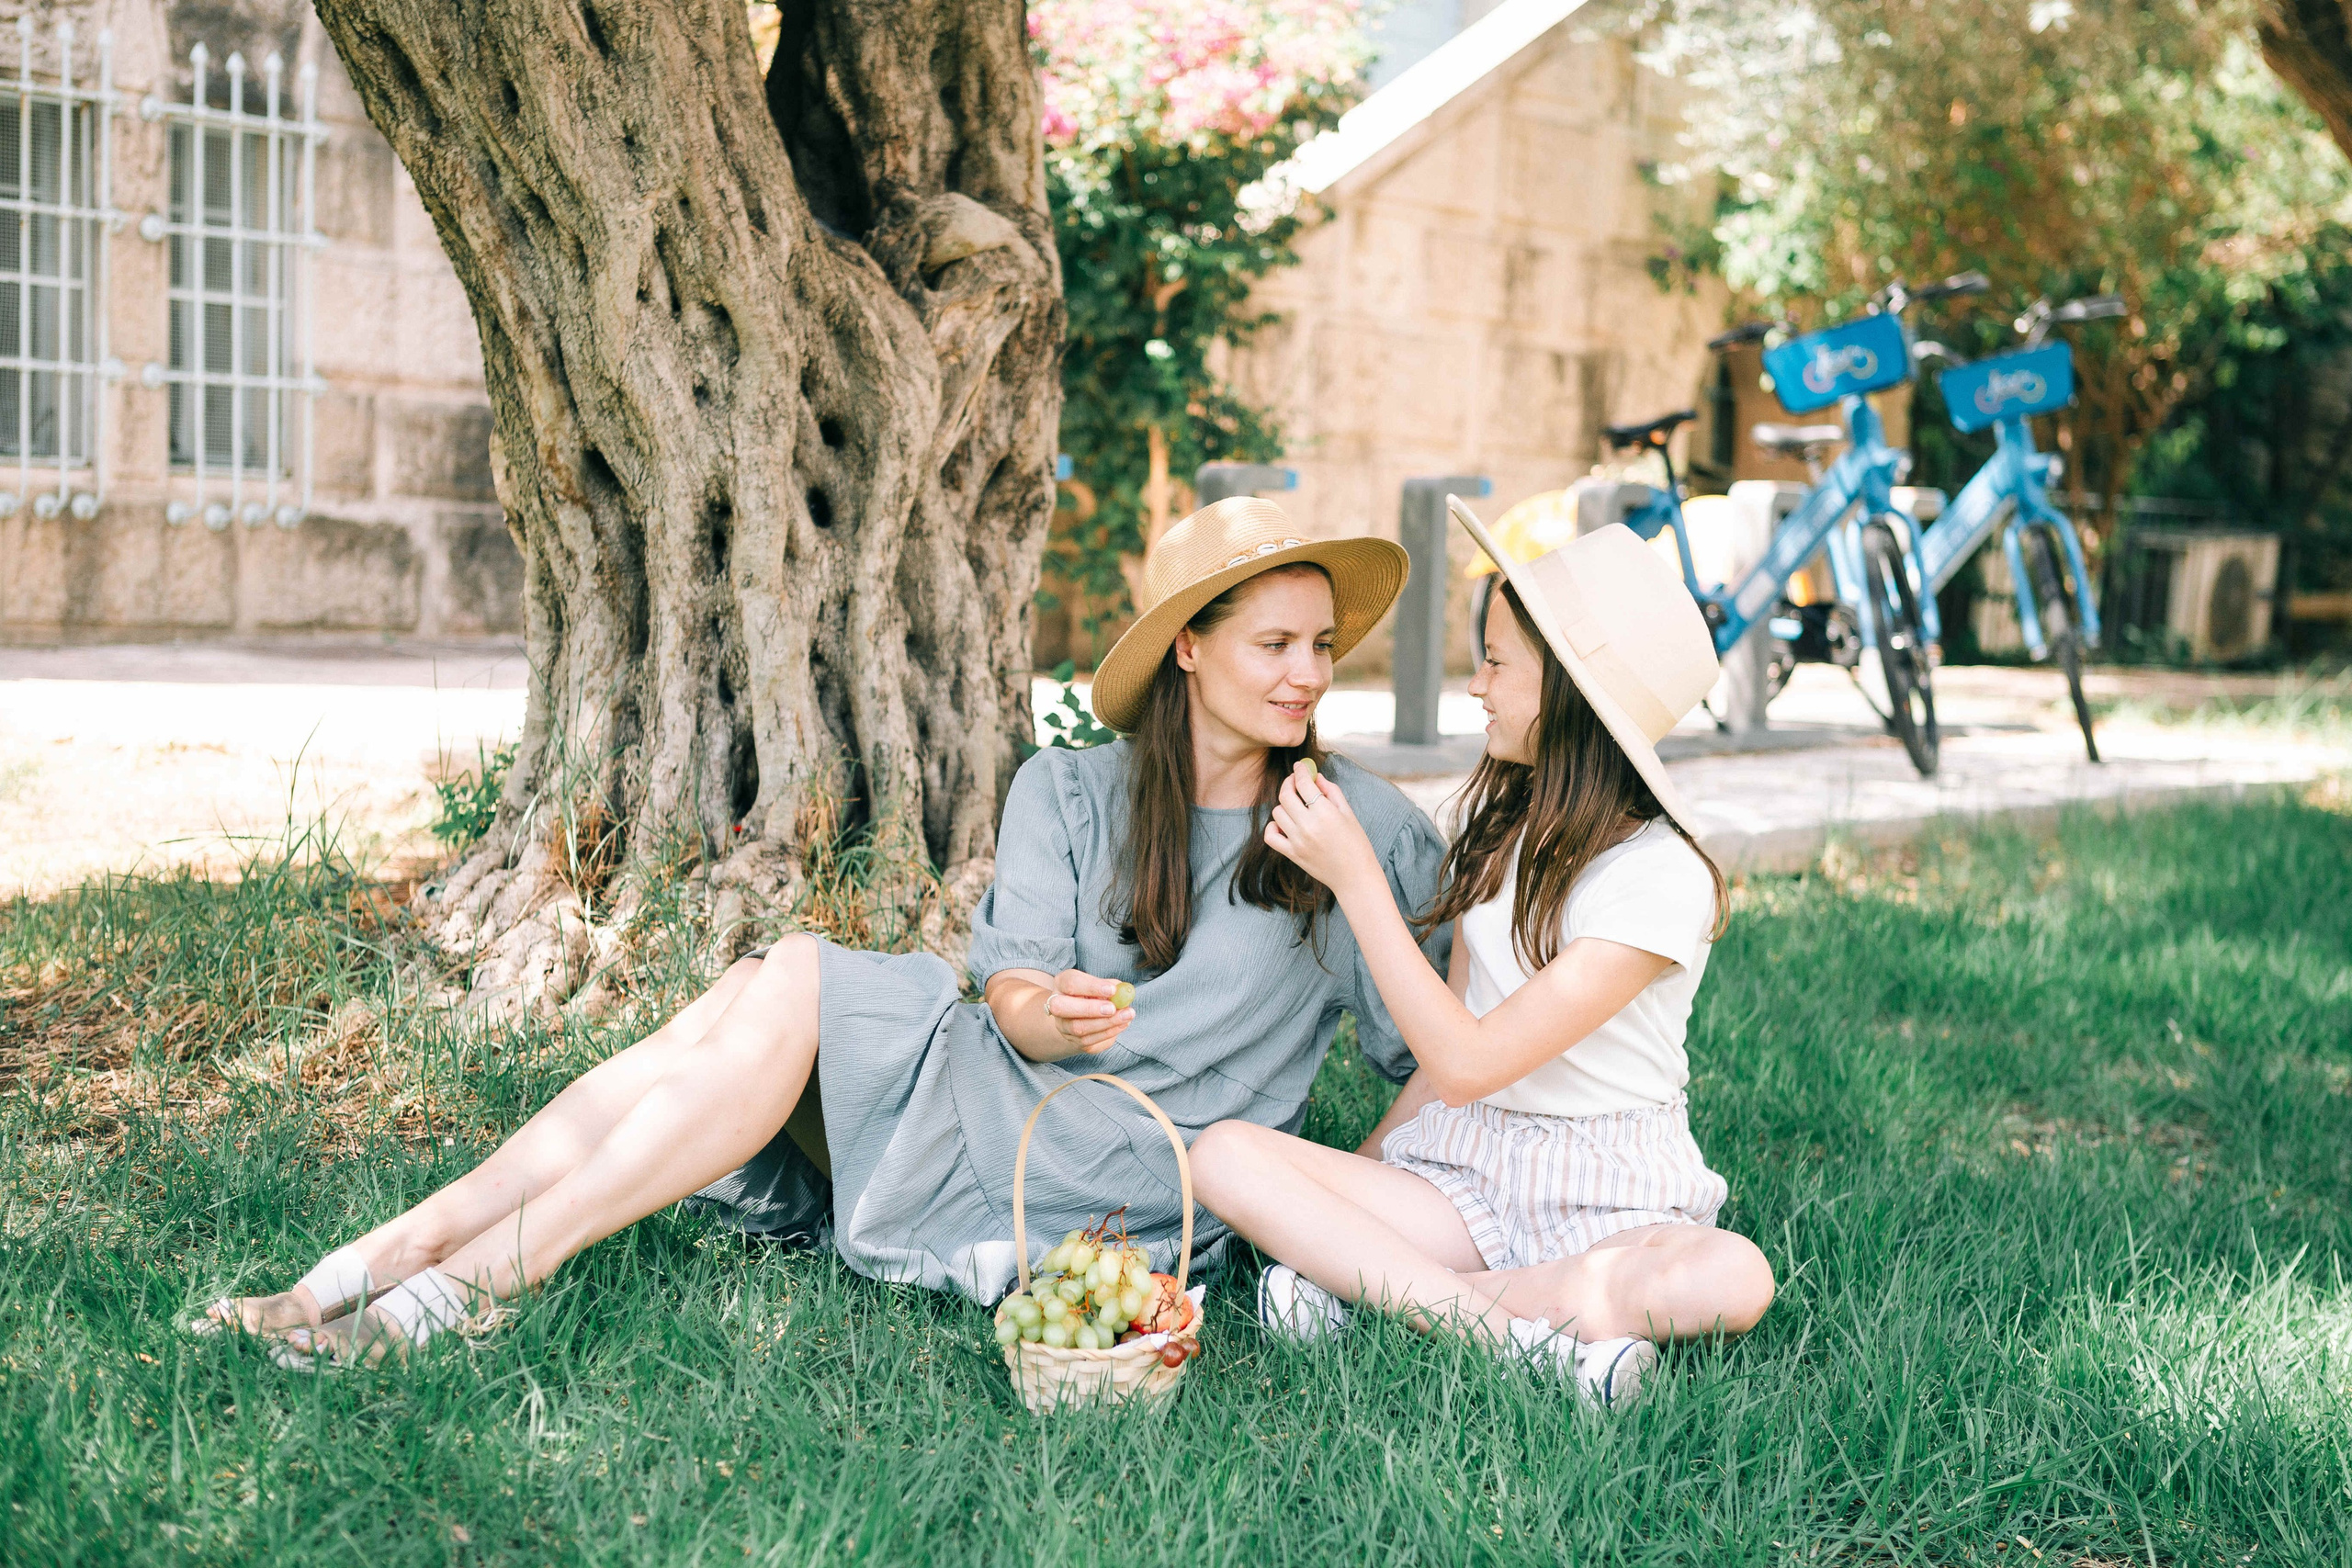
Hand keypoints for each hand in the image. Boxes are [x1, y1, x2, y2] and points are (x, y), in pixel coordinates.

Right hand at [1044, 969, 1135, 1055]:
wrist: (1083, 1016)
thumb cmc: (1094, 995)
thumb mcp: (1101, 985)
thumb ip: (1111, 986)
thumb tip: (1123, 991)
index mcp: (1061, 984)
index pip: (1071, 983)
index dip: (1092, 986)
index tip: (1113, 989)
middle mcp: (1056, 1005)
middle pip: (1062, 1007)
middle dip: (1090, 1008)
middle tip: (1113, 1008)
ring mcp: (1063, 1025)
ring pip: (1078, 1028)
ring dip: (1106, 1023)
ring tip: (1127, 1015)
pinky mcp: (1073, 1041)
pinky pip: (1090, 1041)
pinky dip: (1109, 1032)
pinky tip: (1123, 1024)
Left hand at [1264, 760, 1383, 900]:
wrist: (1355, 876)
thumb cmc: (1356, 844)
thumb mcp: (1348, 813)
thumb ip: (1332, 791)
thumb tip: (1316, 776)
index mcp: (1325, 813)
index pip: (1304, 783)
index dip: (1300, 771)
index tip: (1299, 767)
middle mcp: (1308, 825)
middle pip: (1286, 795)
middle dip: (1289, 783)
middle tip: (1294, 781)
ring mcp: (1297, 841)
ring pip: (1277, 812)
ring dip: (1284, 805)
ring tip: (1295, 806)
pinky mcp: (1292, 854)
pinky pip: (1270, 836)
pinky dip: (1273, 826)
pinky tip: (1283, 824)